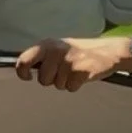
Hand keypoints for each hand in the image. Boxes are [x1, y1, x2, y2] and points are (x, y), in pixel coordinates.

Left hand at [16, 37, 131, 91]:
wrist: (108, 51)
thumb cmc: (80, 51)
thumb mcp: (59, 47)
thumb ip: (43, 56)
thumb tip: (24, 68)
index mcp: (47, 44)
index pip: (24, 59)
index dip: (23, 72)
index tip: (27, 77)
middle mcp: (55, 51)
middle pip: (43, 80)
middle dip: (52, 80)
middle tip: (64, 71)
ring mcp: (68, 61)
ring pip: (58, 85)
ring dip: (65, 82)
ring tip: (75, 70)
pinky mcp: (80, 71)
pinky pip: (71, 88)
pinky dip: (76, 85)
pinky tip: (83, 75)